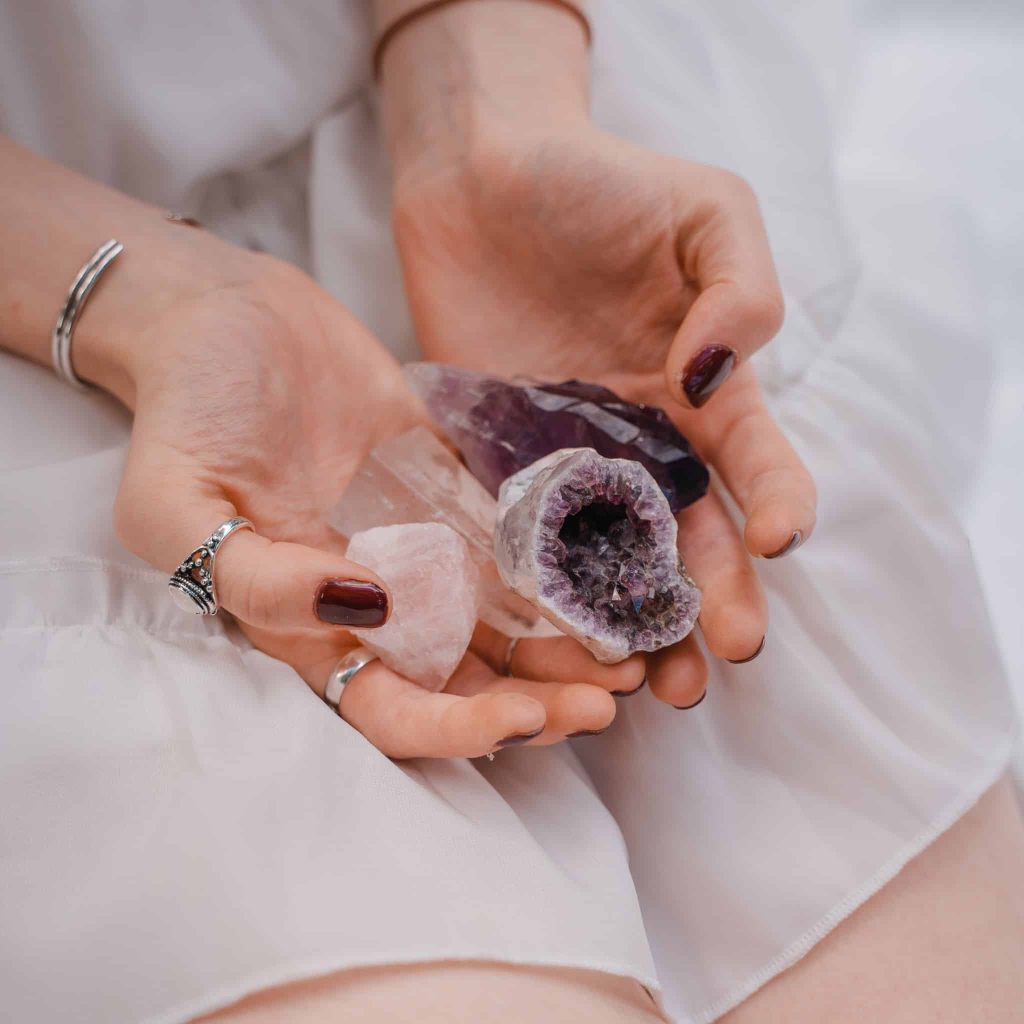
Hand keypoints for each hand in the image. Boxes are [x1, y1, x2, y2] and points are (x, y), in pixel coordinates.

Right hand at [95, 237, 622, 755]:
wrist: (227, 315)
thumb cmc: (187, 407)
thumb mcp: (176, 500)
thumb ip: (256, 576)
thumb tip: (364, 605)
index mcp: (306, 622)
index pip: (388, 708)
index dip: (455, 728)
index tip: (526, 715)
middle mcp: (375, 601)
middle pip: (466, 682)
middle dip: (540, 702)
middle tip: (614, 697)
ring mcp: (421, 547)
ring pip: (506, 626)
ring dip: (569, 650)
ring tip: (638, 652)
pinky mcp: (455, 493)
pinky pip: (517, 545)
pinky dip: (565, 572)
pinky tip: (617, 580)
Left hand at [390, 124, 816, 706]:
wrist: (483, 174)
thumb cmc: (601, 181)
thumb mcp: (707, 209)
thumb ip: (740, 288)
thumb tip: (715, 375)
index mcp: (704, 386)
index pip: (756, 458)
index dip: (778, 500)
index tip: (778, 542)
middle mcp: (643, 435)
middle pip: (691, 533)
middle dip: (714, 596)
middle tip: (728, 656)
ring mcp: (569, 455)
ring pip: (612, 554)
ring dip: (637, 618)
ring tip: (656, 684)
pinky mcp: (497, 458)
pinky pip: (521, 529)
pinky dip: (539, 585)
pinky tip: (555, 634)